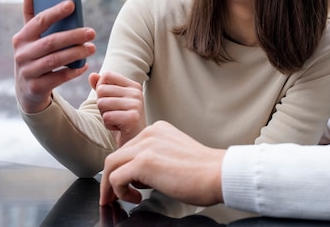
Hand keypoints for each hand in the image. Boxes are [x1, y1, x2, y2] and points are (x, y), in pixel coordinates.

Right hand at [12, 0, 95, 112]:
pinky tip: (84, 65)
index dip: (55, 12)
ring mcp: (28, 72)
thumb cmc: (33, 56)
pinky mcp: (36, 87)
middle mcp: (22, 54)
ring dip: (77, 53)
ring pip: (56, 60)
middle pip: (51, 42)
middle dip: (73, 36)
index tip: (72, 4)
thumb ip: (31, 16)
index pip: (39, 21)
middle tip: (92, 32)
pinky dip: (74, 71)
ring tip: (92, 48)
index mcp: (21, 38)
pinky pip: (59, 77)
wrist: (27, 90)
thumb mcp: (29, 39)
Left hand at [90, 71, 145, 146]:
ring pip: (102, 103)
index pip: (107, 75)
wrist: (133, 141)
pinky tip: (119, 127)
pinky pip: (106, 117)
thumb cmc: (121, 120)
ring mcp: (136, 105)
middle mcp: (136, 92)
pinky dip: (108, 124)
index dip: (101, 89)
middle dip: (102, 105)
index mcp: (133, 85)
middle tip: (114, 114)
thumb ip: (102, 87)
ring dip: (105, 115)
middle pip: (102, 90)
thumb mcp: (111, 101)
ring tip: (117, 120)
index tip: (111, 101)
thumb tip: (92, 75)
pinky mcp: (132, 118)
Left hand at [99, 120, 225, 206]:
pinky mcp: (144, 162)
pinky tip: (135, 198)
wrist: (218, 174)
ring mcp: (146, 146)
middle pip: (117, 155)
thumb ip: (156, 159)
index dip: (123, 167)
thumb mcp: (175, 155)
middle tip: (112, 195)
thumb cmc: (204, 172)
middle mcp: (150, 133)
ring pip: (111, 165)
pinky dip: (119, 192)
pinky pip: (116, 178)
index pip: (129, 147)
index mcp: (158, 130)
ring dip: (110, 186)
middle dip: (111, 177)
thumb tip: (138, 177)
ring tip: (118, 199)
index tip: (123, 183)